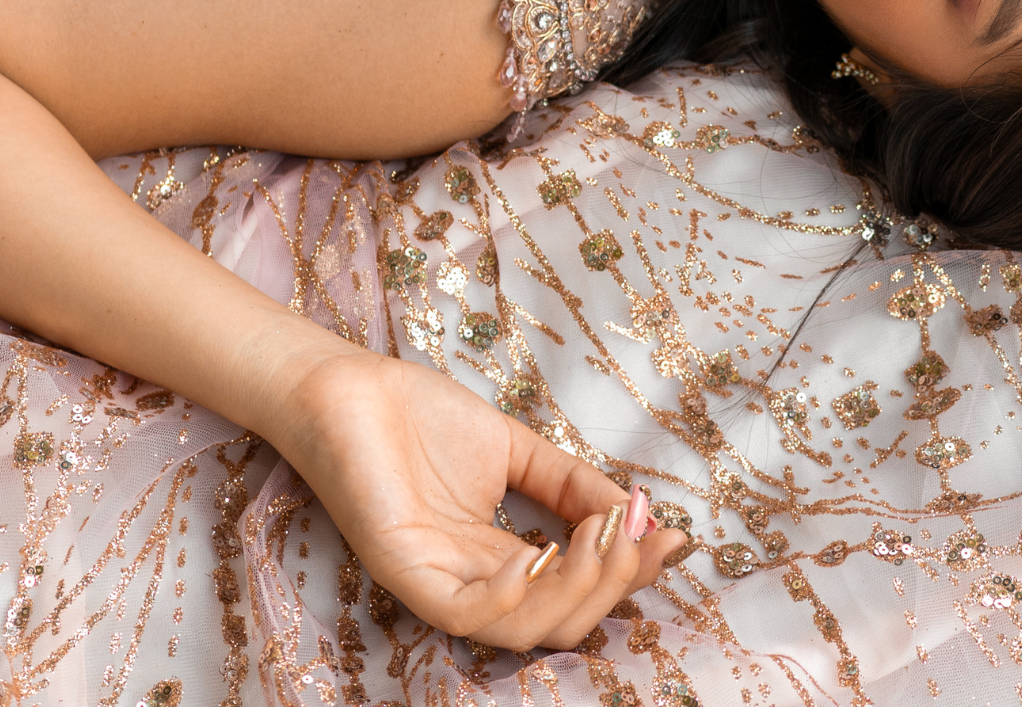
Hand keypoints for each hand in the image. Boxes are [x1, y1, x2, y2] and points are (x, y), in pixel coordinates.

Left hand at [270, 348, 683, 650]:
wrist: (350, 388)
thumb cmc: (422, 417)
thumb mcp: (517, 450)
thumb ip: (571, 483)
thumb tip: (638, 512)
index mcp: (499, 562)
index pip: (574, 591)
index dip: (628, 572)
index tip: (671, 536)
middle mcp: (473, 585)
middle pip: (558, 624)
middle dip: (613, 585)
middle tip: (639, 533)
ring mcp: (437, 584)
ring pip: (521, 632)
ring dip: (576, 591)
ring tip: (601, 539)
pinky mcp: (404, 573)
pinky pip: (465, 613)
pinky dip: (513, 597)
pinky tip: (539, 555)